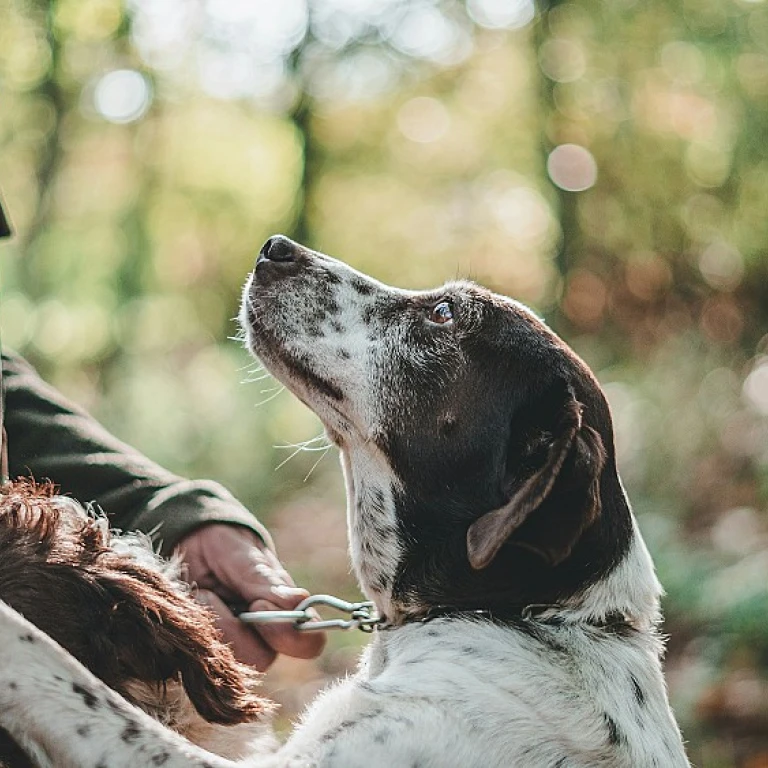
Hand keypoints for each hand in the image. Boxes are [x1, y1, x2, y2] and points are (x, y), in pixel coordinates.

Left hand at [175, 524, 325, 669]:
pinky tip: (190, 608)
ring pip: (226, 661)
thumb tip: (300, 601)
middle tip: (214, 592)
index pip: (309, 644)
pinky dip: (190, 630)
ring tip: (201, 594)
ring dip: (207, 623)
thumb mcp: (242, 556)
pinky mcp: (206, 657)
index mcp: (288, 613)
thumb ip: (267, 583)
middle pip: (260, 660)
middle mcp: (266, 638)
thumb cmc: (225, 547)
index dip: (285, 632)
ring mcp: (236, 651)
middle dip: (231, 626)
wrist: (190, 545)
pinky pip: (197, 659)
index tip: (258, 603)